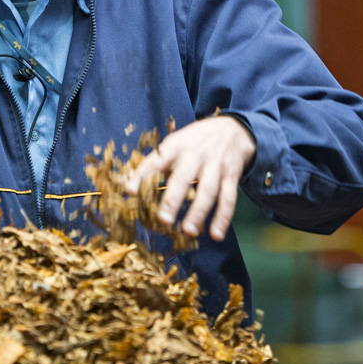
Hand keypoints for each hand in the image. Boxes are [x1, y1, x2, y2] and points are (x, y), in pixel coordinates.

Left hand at [124, 116, 255, 240]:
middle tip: (163, 219)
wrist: (232, 129)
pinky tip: (216, 234)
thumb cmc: (194, 141)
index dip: (142, 175)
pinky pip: (228, 199)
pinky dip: (223, 218)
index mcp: (176, 146)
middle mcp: (196, 155)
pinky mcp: (231, 176)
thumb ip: (156, 162)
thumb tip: (130, 186)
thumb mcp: (175, 143)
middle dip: (172, 199)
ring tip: (188, 231)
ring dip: (198, 212)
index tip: (130, 191)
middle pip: (183, 178)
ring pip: (208, 191)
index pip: (156, 161)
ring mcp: (215, 166)